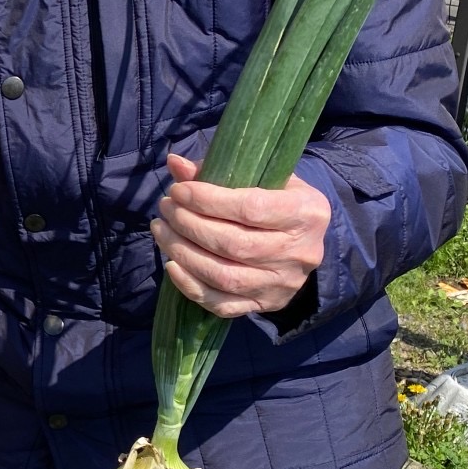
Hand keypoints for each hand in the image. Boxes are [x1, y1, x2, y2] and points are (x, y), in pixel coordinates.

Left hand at [152, 152, 329, 318]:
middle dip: (189, 224)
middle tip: (166, 208)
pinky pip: (222, 304)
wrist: (305, 240)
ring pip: (224, 276)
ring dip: (183, 252)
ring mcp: (283, 284)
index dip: (208, 200)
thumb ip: (219, 170)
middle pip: (234, 244)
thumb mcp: (261, 177)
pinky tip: (172, 264)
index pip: (251, 209)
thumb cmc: (278, 199)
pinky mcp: (266, 304)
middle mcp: (300, 252)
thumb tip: (175, 164)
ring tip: (161, 230)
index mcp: (306, 213)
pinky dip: (190, 285)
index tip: (178, 191)